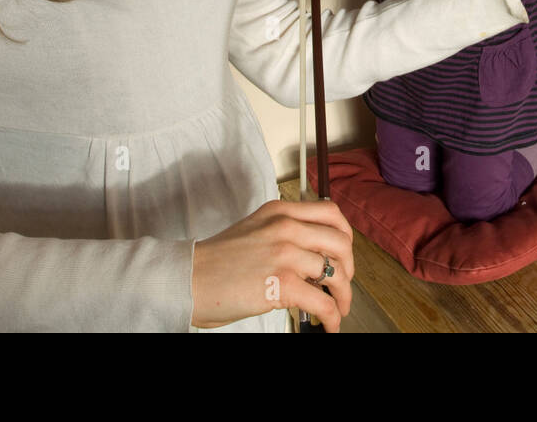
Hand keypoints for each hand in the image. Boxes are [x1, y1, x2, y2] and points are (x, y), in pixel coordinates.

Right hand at [191, 199, 354, 331]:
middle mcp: (286, 226)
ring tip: (339, 308)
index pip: (330, 213)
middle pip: (340, 242)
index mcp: (280, 211)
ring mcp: (286, 253)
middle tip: (343, 283)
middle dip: (349, 267)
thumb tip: (314, 257)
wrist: (188, 279)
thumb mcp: (254, 231)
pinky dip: (333, 317)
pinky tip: (329, 324)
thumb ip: (284, 234)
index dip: (345, 236)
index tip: (344, 253)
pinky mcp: (283, 282)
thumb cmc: (216, 262)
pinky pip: (324, 302)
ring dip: (343, 296)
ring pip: (336, 273)